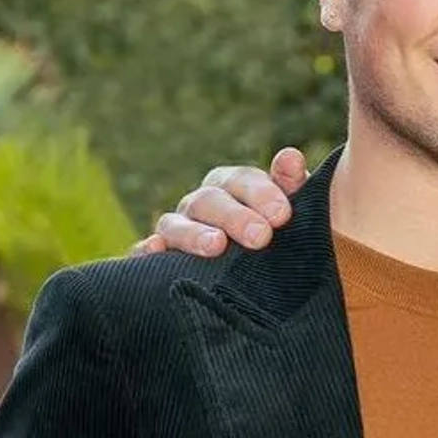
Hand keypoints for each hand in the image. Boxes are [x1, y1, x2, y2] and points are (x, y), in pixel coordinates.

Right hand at [130, 144, 310, 257]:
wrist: (267, 280)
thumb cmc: (280, 239)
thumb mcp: (291, 216)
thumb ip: (292, 186)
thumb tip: (291, 157)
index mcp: (233, 187)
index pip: (242, 180)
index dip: (261, 193)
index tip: (283, 215)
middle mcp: (202, 205)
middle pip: (209, 201)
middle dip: (234, 217)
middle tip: (261, 237)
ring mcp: (178, 231)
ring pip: (175, 224)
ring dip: (194, 234)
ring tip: (216, 246)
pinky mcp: (160, 261)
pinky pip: (145, 252)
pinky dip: (146, 251)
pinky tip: (155, 251)